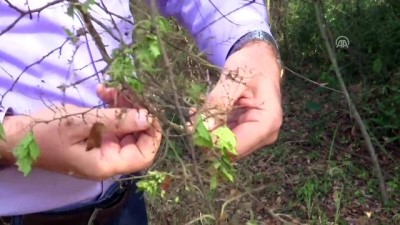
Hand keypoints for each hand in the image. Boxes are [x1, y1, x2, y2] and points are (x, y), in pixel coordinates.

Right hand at [1, 103, 160, 180]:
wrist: (19, 136)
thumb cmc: (47, 132)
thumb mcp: (83, 123)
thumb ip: (117, 120)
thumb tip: (148, 117)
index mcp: (106, 164)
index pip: (145, 155)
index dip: (153, 134)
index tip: (150, 110)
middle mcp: (108, 159)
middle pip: (137, 138)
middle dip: (136, 113)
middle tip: (127, 91)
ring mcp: (102, 148)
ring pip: (126, 127)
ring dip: (123, 106)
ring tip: (111, 89)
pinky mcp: (96, 137)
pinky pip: (113, 123)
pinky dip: (111, 108)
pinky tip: (102, 91)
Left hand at [195, 41, 282, 158]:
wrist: (259, 59)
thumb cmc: (251, 64)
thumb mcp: (234, 79)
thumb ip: (219, 102)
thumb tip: (202, 128)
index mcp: (267, 122)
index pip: (236, 146)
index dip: (212, 142)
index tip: (193, 127)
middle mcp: (263, 135)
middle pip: (230, 150)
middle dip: (208, 137)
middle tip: (190, 120)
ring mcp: (254, 135)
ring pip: (224, 145)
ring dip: (207, 133)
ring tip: (195, 113)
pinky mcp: (244, 131)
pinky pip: (224, 137)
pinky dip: (211, 128)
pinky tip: (201, 114)